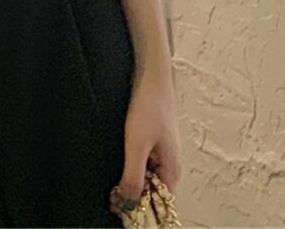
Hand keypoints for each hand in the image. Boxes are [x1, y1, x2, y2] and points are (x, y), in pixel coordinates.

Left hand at [118, 70, 182, 201]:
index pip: (159, 203)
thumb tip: (130, 203)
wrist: (151, 75)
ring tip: (112, 182)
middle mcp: (169, 164)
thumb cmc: (149, 106)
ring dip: (129, 180)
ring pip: (145, 177)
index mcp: (172, 170)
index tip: (119, 208)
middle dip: (132, 195)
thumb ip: (134, 175)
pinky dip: (129, 166)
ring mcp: (160, 152)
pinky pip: (141, 163)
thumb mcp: (137, 144)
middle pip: (152, 192)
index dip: (140, 208)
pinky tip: (117, 160)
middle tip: (112, 196)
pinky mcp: (151, 141)